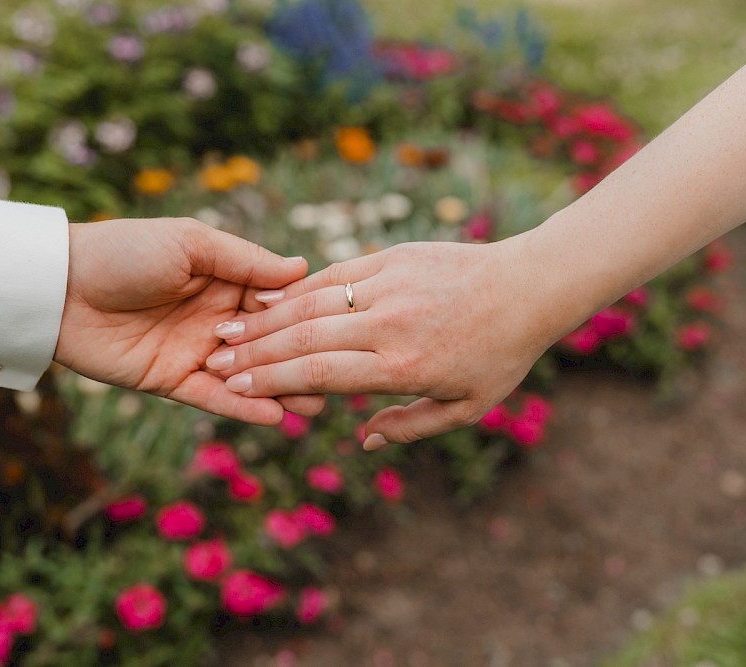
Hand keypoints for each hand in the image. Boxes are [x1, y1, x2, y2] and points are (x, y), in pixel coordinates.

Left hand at [53, 216, 323, 424]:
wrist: (59, 286)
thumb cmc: (124, 251)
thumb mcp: (190, 243)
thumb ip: (245, 260)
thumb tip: (302, 268)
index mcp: (224, 280)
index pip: (276, 301)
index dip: (304, 317)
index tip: (340, 330)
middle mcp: (216, 318)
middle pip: (269, 343)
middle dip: (300, 360)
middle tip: (337, 379)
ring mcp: (196, 351)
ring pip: (246, 374)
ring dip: (279, 389)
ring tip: (313, 405)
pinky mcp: (171, 380)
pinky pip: (212, 397)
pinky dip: (241, 408)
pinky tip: (273, 415)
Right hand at [205, 233, 568, 446]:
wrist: (530, 287)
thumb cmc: (500, 355)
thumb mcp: (466, 408)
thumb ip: (410, 426)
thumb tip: (362, 440)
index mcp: (403, 367)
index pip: (319, 374)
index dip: (270, 381)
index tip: (232, 388)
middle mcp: (390, 325)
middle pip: (305, 339)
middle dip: (254, 353)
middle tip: (215, 361)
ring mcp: (389, 286)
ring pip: (313, 304)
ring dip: (265, 319)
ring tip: (228, 331)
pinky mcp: (393, 257)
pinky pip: (335, 274)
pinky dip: (298, 289)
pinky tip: (269, 298)